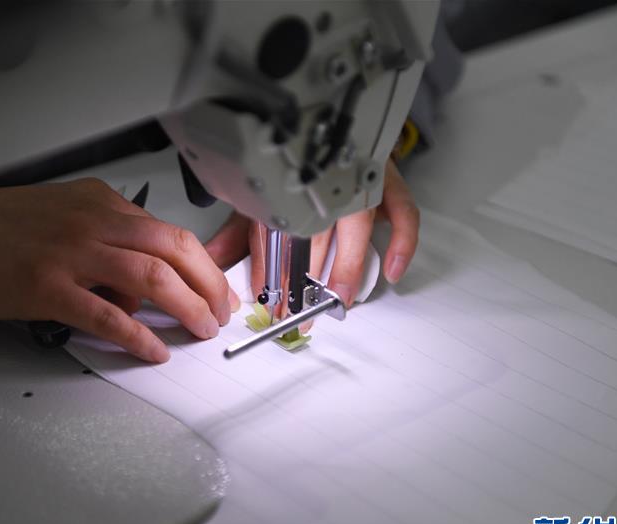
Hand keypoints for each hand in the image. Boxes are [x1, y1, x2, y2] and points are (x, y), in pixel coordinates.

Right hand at [0, 178, 237, 362]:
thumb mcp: (59, 218)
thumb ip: (105, 243)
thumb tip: (139, 288)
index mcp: (98, 202)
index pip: (169, 232)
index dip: (203, 266)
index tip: (216, 290)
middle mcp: (91, 221)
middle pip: (174, 250)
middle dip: (208, 286)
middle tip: (220, 314)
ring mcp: (69, 253)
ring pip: (150, 277)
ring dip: (186, 308)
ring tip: (200, 331)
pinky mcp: (45, 287)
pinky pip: (106, 315)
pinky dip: (137, 335)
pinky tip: (152, 351)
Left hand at [205, 158, 418, 317]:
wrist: (332, 122)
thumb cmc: (298, 167)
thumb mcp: (263, 195)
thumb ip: (237, 232)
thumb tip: (211, 259)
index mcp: (289, 179)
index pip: (275, 226)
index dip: (270, 266)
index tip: (267, 298)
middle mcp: (326, 175)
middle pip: (316, 229)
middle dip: (307, 276)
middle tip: (301, 309)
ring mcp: (360, 176)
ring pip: (356, 223)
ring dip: (347, 264)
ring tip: (339, 297)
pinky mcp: (390, 179)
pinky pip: (404, 212)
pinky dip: (402, 243)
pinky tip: (393, 270)